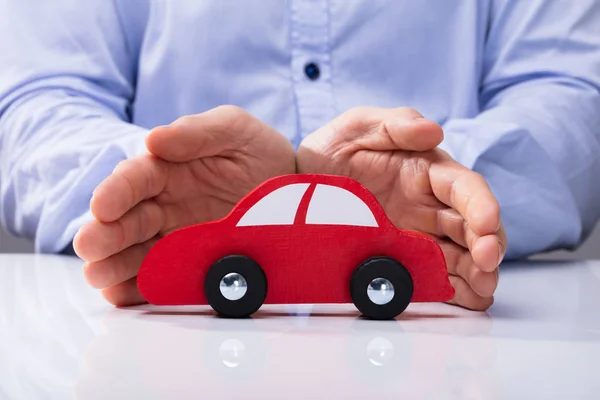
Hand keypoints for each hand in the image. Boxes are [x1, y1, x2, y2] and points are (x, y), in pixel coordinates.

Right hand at [74, 106, 294, 305]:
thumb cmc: (258, 151)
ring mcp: (177, 238)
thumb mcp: (234, 130)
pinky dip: (141, 289)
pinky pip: (163, 278)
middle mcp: (165, 205)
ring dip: (114, 267)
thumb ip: (196, 132)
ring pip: (137, 254)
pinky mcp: (193, 264)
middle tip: (89, 248)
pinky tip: (124, 296)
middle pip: (128, 221)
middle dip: (105, 235)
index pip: (134, 180)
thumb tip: (153, 141)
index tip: (102, 206)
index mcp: (167, 169)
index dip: (116, 192)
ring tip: (98, 278)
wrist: (293, 186)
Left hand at [296, 107, 505, 310]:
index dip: (482, 205)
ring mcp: (416, 236)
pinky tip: (464, 301)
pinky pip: (431, 277)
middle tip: (488, 266)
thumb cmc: (332, 150)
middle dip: (487, 246)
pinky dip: (451, 291)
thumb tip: (434, 131)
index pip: (465, 188)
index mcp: (425, 171)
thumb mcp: (357, 127)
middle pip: (471, 227)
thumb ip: (394, 125)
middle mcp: (428, 206)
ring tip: (483, 292)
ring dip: (477, 274)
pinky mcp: (400, 260)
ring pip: (459, 256)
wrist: (298, 184)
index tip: (487, 225)